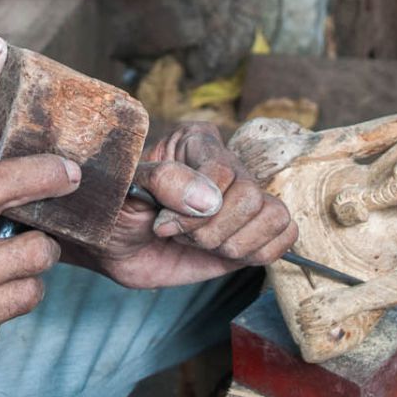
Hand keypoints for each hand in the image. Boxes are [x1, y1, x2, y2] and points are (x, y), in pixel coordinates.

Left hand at [78, 122, 296, 288]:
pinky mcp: (251, 233)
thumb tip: (209, 200)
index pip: (224, 170)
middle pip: (252, 198)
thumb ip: (163, 182)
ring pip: (275, 217)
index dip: (195, 207)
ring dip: (233, 243)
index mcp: (197, 142)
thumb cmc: (116, 208)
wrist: (112, 246)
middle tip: (179, 235)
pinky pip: (285, 238)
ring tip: (201, 244)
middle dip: (211, 230)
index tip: (162, 223)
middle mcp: (228, 167)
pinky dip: (258, 252)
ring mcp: (243, 201)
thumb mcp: (127, 188)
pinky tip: (223, 254)